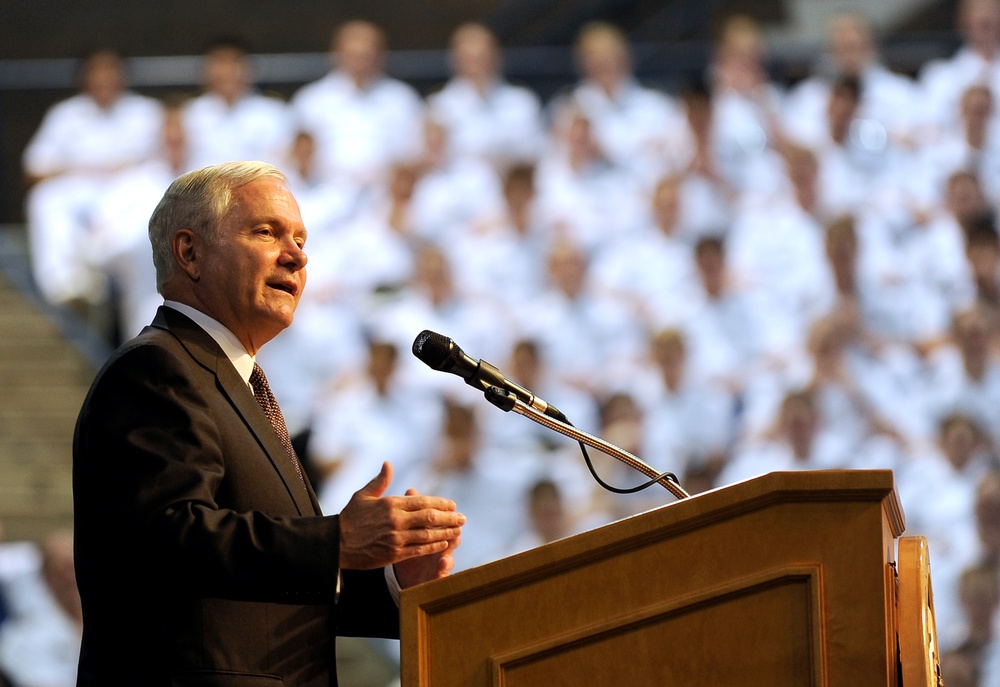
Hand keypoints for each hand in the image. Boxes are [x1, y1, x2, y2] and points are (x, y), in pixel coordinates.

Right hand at [339, 462, 464, 570]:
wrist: (335, 544)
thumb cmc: (349, 519)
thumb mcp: (363, 495)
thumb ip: (380, 481)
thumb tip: (388, 463)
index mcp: (391, 504)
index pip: (422, 501)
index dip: (441, 503)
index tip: (453, 505)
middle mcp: (396, 520)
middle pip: (430, 517)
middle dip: (449, 518)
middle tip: (463, 519)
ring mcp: (396, 538)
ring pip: (428, 534)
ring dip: (446, 532)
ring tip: (459, 531)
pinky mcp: (394, 553)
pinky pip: (420, 550)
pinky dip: (434, 546)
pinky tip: (444, 544)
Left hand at [394, 488, 460, 588]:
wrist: (407, 573)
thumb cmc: (411, 544)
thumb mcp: (409, 527)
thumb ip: (412, 510)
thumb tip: (411, 489)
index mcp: (435, 533)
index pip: (442, 523)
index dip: (445, 517)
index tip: (450, 509)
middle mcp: (441, 547)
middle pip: (450, 540)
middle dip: (453, 537)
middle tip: (457, 533)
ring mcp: (439, 562)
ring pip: (447, 560)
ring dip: (447, 560)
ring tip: (445, 561)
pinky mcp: (434, 577)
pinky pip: (438, 578)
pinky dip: (439, 577)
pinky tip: (437, 577)